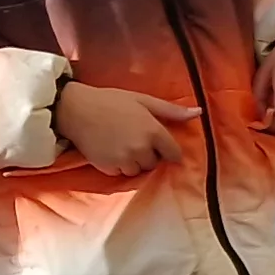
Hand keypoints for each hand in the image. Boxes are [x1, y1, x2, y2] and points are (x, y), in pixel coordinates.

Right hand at [55, 82, 196, 176]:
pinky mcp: (107, 167)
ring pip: (138, 171)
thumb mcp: (144, 100)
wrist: (75, 109)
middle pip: (155, 163)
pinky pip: (121, 173)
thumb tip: (198, 112)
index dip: (169, 150)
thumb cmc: (111, 101)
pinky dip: (119, 166)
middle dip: (150, 155)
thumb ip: (171, 111)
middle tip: (136, 139)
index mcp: (153, 131)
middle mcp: (141, 149)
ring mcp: (123, 160)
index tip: (162, 146)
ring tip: (123, 145)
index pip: (174, 154)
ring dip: (135, 162)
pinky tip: (111, 151)